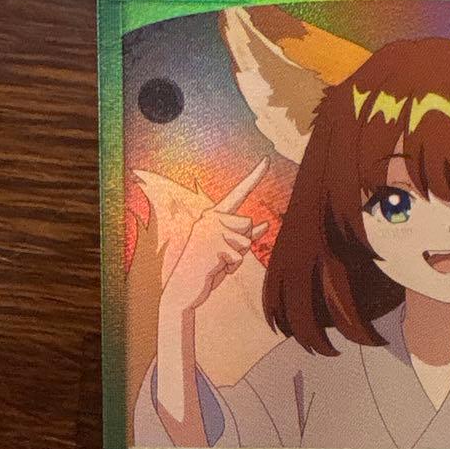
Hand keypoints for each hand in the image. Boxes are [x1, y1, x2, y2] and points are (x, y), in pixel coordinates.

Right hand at [161, 158, 269, 312]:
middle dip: (242, 244)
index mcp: (214, 216)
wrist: (183, 288)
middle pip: (248, 224)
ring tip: (216, 261)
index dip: (254, 177)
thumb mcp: (228, 250)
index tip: (267, 160)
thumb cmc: (206, 268)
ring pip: (246, 241)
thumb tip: (266, 224)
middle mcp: (210, 217)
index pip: (238, 194)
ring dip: (236, 257)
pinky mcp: (212, 245)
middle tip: (220, 255)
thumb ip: (245, 236)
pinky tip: (213, 267)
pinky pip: (238, 257)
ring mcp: (210, 230)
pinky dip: (231, 267)